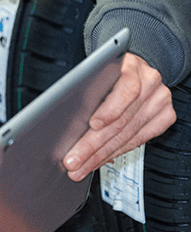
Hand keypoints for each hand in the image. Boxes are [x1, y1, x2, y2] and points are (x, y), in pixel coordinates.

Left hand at [63, 52, 175, 180]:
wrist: (134, 66)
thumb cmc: (109, 69)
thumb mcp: (97, 69)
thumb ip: (89, 86)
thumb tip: (68, 118)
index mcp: (132, 65)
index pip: (126, 90)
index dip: (109, 110)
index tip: (92, 125)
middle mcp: (150, 82)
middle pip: (121, 120)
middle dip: (93, 145)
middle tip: (74, 160)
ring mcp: (159, 100)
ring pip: (128, 135)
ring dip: (101, 155)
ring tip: (82, 166)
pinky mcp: (164, 116)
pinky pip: (139, 140)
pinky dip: (116, 152)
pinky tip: (100, 160)